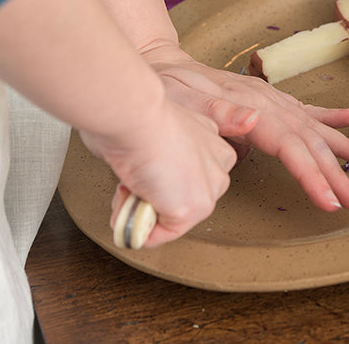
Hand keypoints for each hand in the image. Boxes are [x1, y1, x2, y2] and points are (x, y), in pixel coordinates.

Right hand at [80, 96, 236, 248]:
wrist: (136, 114)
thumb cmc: (135, 114)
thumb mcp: (156, 131)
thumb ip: (158, 156)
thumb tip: (140, 181)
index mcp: (210, 139)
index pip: (189, 175)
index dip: (155, 175)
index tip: (142, 164)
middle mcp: (218, 162)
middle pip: (184, 197)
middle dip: (153, 195)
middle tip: (133, 177)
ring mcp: (209, 187)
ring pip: (173, 217)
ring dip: (143, 209)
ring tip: (131, 184)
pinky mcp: (194, 208)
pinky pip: (160, 235)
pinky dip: (137, 227)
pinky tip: (130, 200)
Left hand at [138, 39, 348, 210]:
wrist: (159, 63)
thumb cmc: (166, 86)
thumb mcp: (182, 100)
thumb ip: (218, 111)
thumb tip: (253, 122)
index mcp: (254, 108)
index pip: (291, 148)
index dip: (313, 175)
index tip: (330, 201)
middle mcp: (270, 103)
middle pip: (311, 143)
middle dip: (338, 173)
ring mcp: (272, 100)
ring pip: (316, 128)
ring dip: (346, 147)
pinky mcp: (270, 99)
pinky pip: (307, 110)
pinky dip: (332, 116)